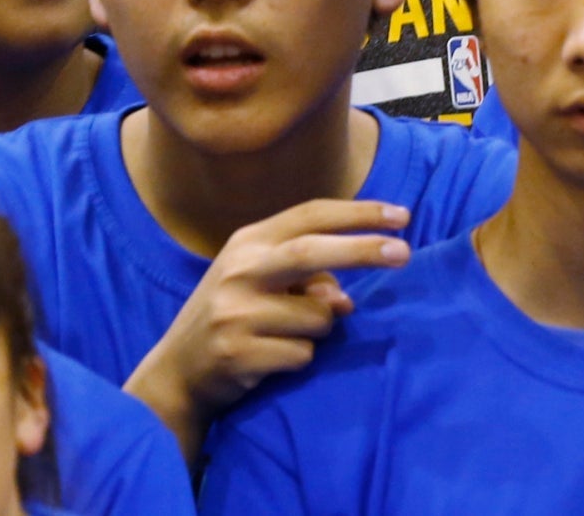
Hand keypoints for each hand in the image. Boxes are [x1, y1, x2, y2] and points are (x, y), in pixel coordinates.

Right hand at [125, 198, 409, 453]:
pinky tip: (272, 359)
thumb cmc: (233, 314)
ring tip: (289, 335)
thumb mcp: (262, 280)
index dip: (358, 213)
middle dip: (363, 249)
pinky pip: (303, 354)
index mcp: (248, 241)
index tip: (402, 215)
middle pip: (312, 251)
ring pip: (318, 317)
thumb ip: (306, 276)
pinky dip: (302, 357)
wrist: (179, 370)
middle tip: (404, 253)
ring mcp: (236, 312)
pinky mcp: (239, 352)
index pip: (310, 215)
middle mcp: (239, 269)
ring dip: (324, 329)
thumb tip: (346, 298)